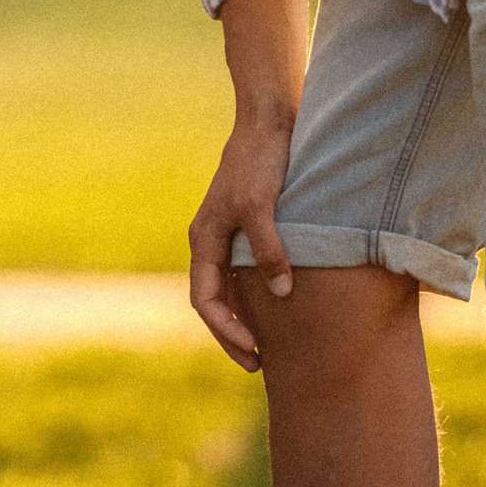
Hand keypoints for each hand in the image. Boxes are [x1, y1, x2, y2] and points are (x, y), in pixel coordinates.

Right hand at [188, 112, 295, 373]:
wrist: (270, 121)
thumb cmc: (261, 161)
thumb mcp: (262, 206)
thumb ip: (269, 249)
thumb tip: (280, 291)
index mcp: (205, 238)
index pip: (205, 298)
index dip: (226, 329)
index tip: (253, 351)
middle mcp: (210, 240)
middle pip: (213, 300)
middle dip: (232, 334)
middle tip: (258, 365)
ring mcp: (227, 234)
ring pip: (227, 289)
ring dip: (242, 318)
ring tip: (265, 348)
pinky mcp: (247, 226)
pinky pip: (243, 273)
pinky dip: (254, 296)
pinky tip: (275, 310)